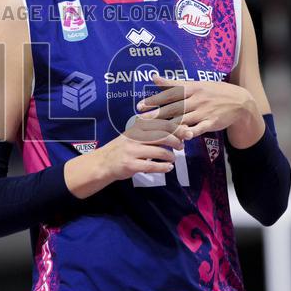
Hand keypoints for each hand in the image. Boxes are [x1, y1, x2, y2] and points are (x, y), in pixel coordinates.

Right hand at [67, 116, 183, 197]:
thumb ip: (152, 132)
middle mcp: (134, 137)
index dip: (176, 127)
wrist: (103, 163)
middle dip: (176, 140)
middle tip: (181, 146)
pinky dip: (164, 167)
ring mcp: (131, 151)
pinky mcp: (130, 165)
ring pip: (159, 151)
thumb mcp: (134, 135)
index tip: (186, 132)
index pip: (160, 123)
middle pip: (161, 135)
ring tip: (173, 158)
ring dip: (170, 156)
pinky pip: (152, 166)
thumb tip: (178, 128)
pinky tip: (168, 168)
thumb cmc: (123, 148)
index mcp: (136, 127)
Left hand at [137, 75, 260, 141]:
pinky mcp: (212, 122)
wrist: (239, 101)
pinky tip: (182, 137)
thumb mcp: (195, 84)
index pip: (169, 95)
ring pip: (184, 120)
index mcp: (191, 88)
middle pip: (173, 108)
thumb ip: (173, 83)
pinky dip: (191, 132)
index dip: (154, 101)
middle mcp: (196, 99)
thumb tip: (153, 78)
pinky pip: (199, 128)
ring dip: (169, 126)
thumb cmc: (213, 91)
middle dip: (156, 115)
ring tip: (155, 132)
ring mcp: (204, 111)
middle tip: (141, 121)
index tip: (139, 106)